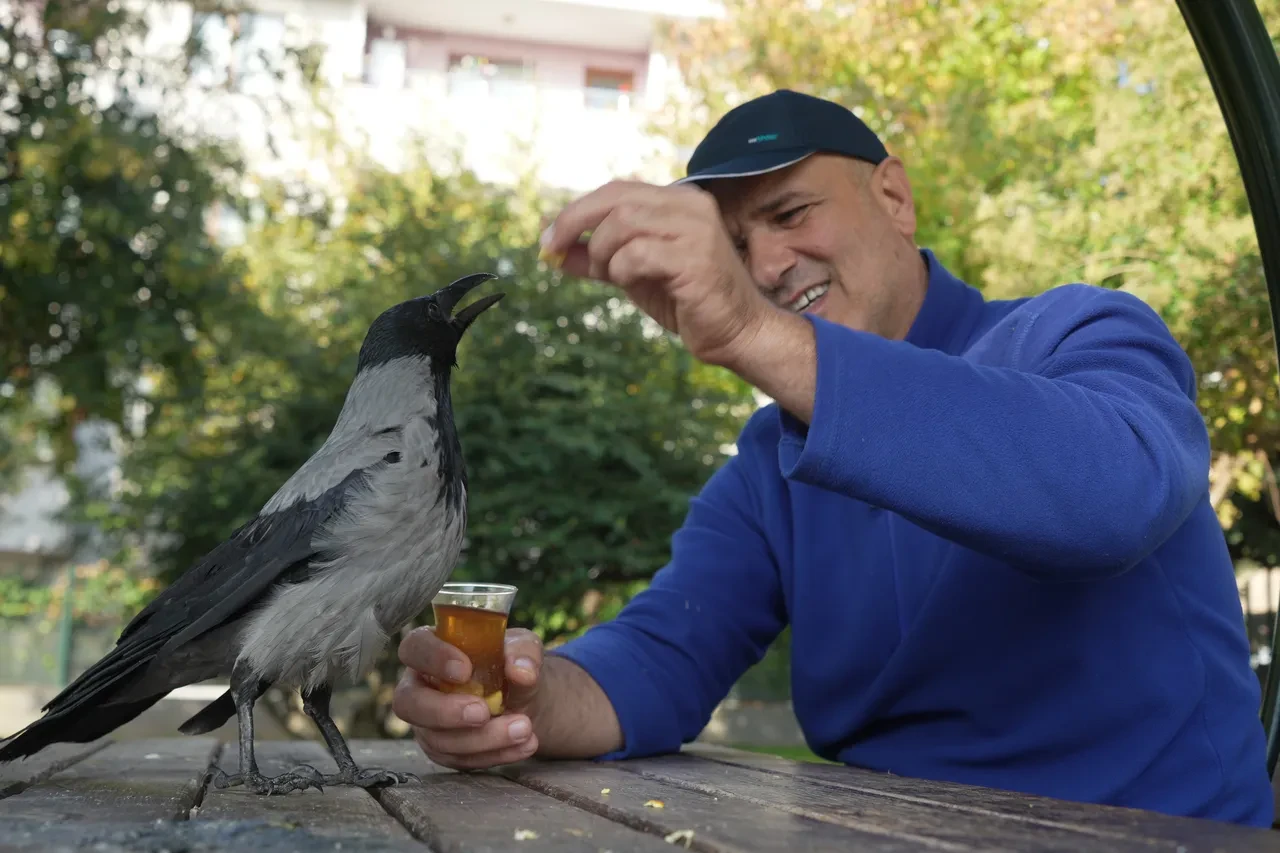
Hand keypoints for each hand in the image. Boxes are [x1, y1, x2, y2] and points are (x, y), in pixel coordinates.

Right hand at [392, 626, 542, 769]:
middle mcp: (421, 686)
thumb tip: (521, 671)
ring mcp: (428, 722)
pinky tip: (523, 745)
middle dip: (445, 712)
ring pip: (437, 739)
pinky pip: (459, 760)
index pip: (414, 647)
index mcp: (433, 648)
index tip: (465, 670)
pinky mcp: (443, 750)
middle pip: (408, 703)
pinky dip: (495, 754)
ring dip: (482, 739)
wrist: (527, 698)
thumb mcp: (524, 648)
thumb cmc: (513, 663)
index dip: (433, 659)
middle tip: (483, 713)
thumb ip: (523, 654)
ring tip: (523, 729)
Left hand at [541, 180, 780, 368]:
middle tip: (554, 250)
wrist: (736, 334)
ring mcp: (696, 229)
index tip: (549, 237)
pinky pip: (637, 253)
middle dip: (575, 223)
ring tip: (612, 276)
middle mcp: (690, 205)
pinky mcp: (696, 258)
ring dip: (603, 253)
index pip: (617, 190)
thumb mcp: (633, 275)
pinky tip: (632, 284)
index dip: (577, 210)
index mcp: (678, 201)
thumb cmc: (687, 302)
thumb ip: (598, 259)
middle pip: (615, 198)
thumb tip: (553, 252)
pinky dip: (622, 270)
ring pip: (623, 222)